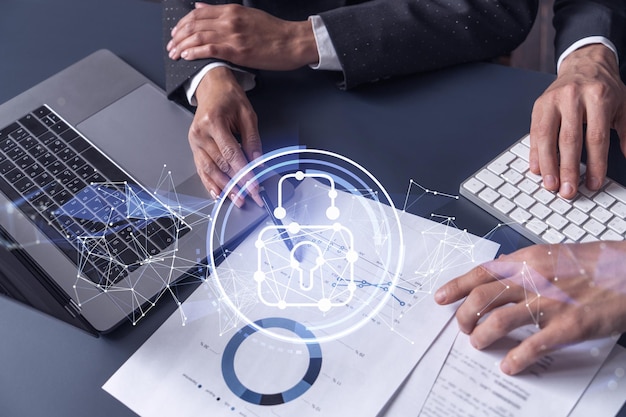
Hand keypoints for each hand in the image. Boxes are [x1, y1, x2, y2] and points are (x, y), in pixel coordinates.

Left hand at [167, 3, 318, 69]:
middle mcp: (228, 20)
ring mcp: (232, 35)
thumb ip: (224, 13)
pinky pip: (208, 49)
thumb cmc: (274, 32)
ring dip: (182, 45)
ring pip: (197, 37)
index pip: (197, 13)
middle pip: (194, 25)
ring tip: (174, 53)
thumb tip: (202, 8)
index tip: (176, 32)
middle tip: (171, 45)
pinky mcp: (236, 50)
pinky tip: (186, 56)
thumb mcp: (247, 15)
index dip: (182, 23)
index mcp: (231, 11)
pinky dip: (194, 52)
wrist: (292, 42)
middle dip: (178, 36)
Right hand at [189, 66, 261, 206]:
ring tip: (237, 198)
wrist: (212, 88)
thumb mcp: (248, 114)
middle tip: (250, 196)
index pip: (231, 154)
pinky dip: (210, 183)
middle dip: (237, 183)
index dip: (244, 172)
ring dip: (224, 187)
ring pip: (209, 170)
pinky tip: (218, 193)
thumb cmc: (229, 98)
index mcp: (213, 122)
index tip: (254, 185)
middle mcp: (200, 133)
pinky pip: (201, 169)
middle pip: (220, 165)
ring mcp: (195, 141)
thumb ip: (253, 140)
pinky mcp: (194, 147)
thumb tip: (258, 162)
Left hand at [435, 241, 625, 374]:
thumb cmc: (593, 263)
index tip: (440, 298)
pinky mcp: (568, 327)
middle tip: (463, 327)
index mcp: (526, 260)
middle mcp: (532, 279)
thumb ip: (522, 263)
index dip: (456, 287)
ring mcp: (549, 303)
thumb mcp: (551, 253)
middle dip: (465, 316)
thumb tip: (497, 268)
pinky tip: (509, 365)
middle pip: (481, 298)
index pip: (480, 273)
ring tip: (478, 344)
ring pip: (499, 321)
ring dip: (482, 336)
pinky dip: (516, 359)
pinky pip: (532, 346)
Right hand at [529, 44, 625, 198]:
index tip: (593, 184)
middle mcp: (573, 97)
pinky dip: (535, 153)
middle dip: (568, 169)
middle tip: (568, 191)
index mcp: (598, 97)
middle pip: (569, 140)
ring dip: (547, 165)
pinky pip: (534, 133)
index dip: (595, 164)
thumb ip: (625, 133)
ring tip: (550, 185)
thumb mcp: (623, 107)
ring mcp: (552, 100)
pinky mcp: (538, 105)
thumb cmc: (603, 89)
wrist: (584, 64)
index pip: (596, 137)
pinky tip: (537, 169)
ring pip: (547, 137)